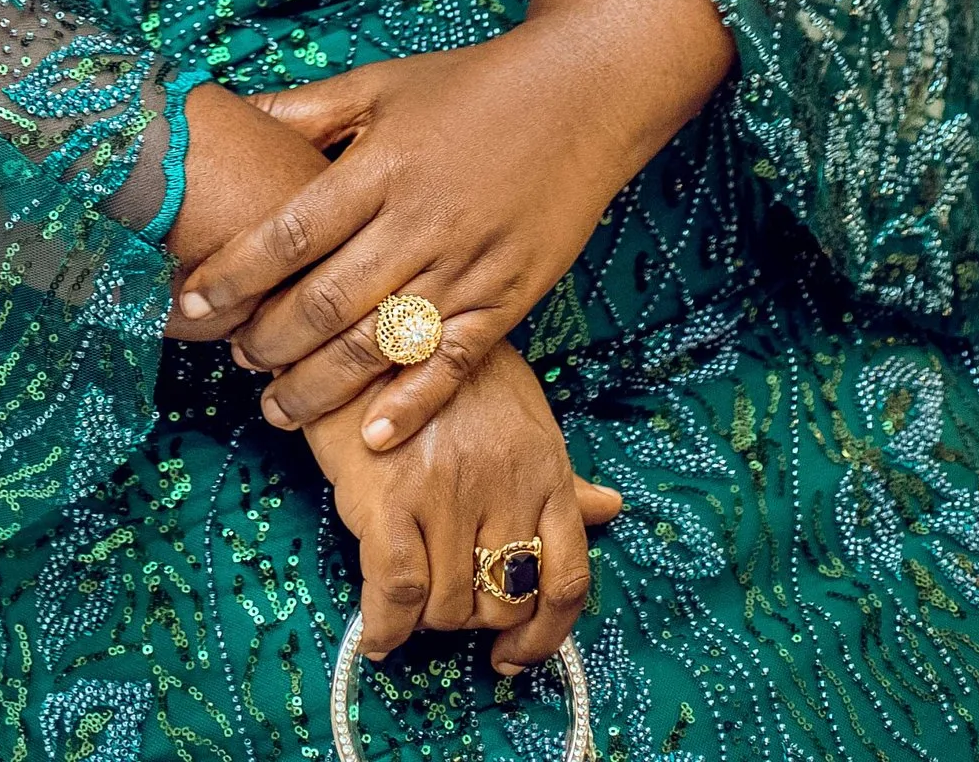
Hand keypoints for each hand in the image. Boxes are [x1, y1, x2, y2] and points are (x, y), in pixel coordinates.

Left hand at [177, 0, 732, 443]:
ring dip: (320, 385)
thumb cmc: (471, 86)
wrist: (582, 94)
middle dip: (269, 341)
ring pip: (381, 343)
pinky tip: (372, 438)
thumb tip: (229, 111)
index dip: (234, 276)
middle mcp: (420, 220)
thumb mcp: (381, 84)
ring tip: (276, 406)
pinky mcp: (510, 298)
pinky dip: (412, 406)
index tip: (189, 306)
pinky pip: (454, 364)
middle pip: (327, 300)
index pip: (290, 233)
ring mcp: (468, 265)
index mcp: (381, 164)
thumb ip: (306, 109)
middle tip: (233, 358)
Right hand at [303, 334, 620, 669]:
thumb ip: (561, 473)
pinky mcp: (389, 499)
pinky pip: (398, 594)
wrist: (368, 323)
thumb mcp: (522, 408)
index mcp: (544, 466)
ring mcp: (446, 493)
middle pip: (501, 602)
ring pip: (449, 606)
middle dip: (474, 615)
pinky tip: (381, 634)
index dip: (545, 635)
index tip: (515, 656)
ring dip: (428, 616)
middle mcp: (503, 484)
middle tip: (447, 596)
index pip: (567, 579)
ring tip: (409, 592)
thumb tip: (609, 509)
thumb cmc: (445, 367)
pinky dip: (387, 627)